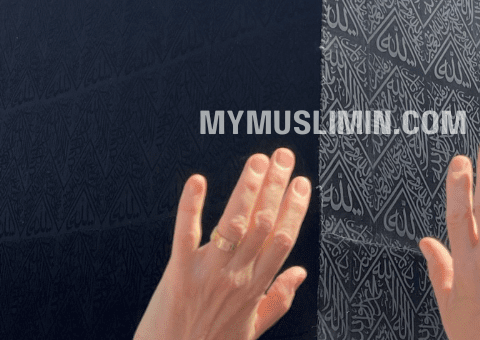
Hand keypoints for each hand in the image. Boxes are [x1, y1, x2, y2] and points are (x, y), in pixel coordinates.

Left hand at [134, 148, 311, 339]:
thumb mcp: (251, 330)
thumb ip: (278, 300)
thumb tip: (301, 273)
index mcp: (255, 288)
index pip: (282, 240)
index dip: (294, 208)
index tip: (301, 182)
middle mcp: (236, 277)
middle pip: (263, 224)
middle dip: (276, 186)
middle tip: (282, 156)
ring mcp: (208, 273)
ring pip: (234, 224)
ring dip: (247, 189)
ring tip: (257, 161)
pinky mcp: (178, 273)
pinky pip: (186, 235)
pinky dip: (191, 206)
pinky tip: (197, 181)